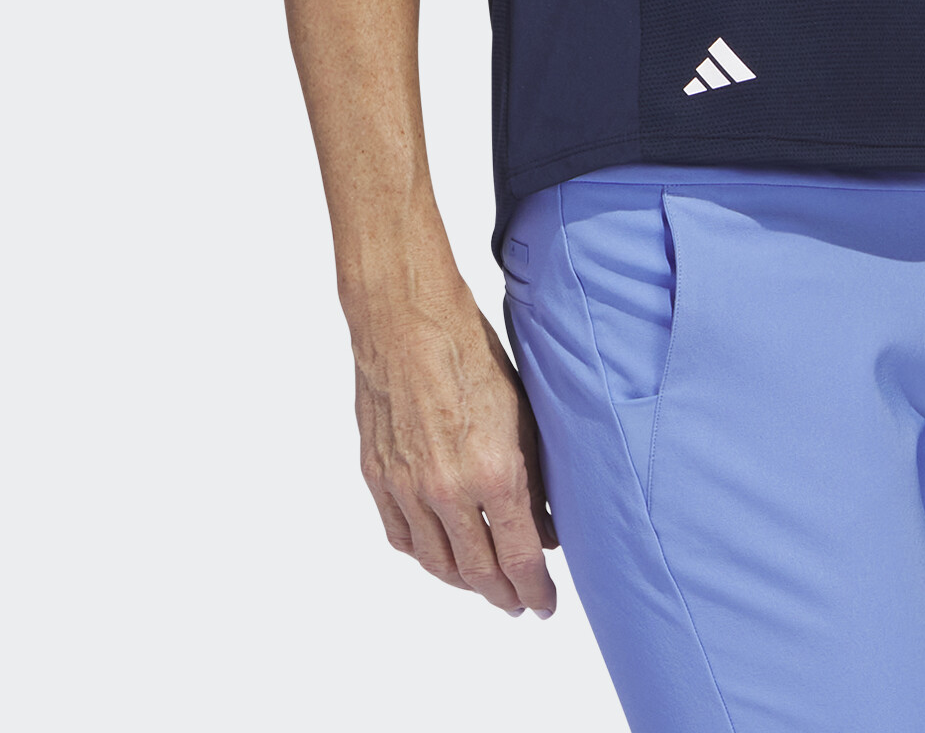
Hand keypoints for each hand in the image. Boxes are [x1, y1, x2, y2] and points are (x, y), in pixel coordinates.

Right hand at [351, 284, 559, 616]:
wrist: (407, 319)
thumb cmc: (471, 352)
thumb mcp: (522, 414)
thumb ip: (535, 479)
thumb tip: (547, 527)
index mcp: (495, 472)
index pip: (519, 558)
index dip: (534, 589)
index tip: (544, 604)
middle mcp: (448, 490)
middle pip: (478, 572)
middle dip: (502, 595)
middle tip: (517, 603)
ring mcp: (407, 487)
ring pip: (436, 563)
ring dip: (463, 582)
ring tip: (483, 586)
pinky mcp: (378, 477)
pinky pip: (402, 536)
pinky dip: (424, 555)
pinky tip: (440, 555)